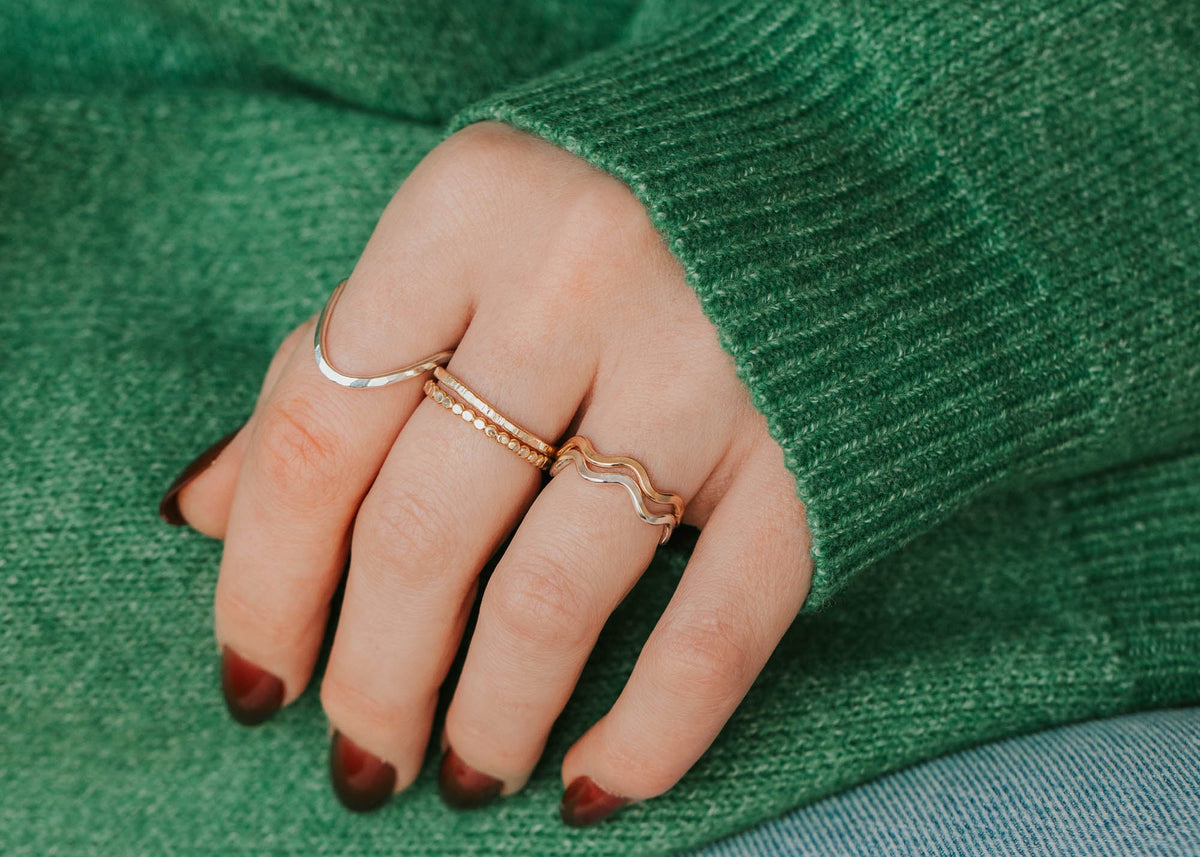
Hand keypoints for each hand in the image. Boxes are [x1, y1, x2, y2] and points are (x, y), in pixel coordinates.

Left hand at [159, 120, 811, 825]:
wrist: (843, 151)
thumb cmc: (620, 199)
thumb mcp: (464, 234)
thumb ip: (343, 358)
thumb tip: (203, 511)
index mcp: (467, 210)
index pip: (318, 433)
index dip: (264, 583)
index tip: (256, 680)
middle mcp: (575, 280)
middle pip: (421, 530)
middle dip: (372, 676)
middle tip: (358, 757)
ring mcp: (702, 366)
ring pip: (550, 596)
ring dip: (489, 717)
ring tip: (464, 777)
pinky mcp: (806, 450)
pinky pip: (716, 628)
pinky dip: (653, 729)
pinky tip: (598, 784)